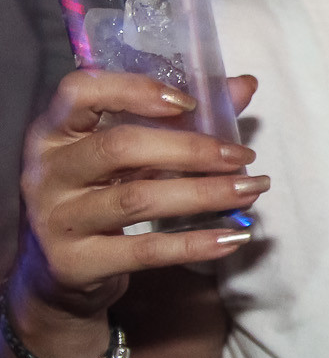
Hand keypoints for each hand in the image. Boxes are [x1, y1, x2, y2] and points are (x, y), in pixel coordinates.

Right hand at [17, 70, 263, 324]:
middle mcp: (48, 171)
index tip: (189, 103)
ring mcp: (58, 218)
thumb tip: (243, 85)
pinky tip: (234, 237)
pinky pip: (144, 250)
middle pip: (119, 146)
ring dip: (205, 193)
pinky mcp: (75, 262)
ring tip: (252, 189)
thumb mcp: (129, 154)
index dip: (134, 90)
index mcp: (55, 131)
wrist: (58, 272)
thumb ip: (181, 118)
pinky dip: (195, 243)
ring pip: (137, 198)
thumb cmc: (100, 195)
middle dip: (191, 149)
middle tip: (242, 155)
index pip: (79, 91)